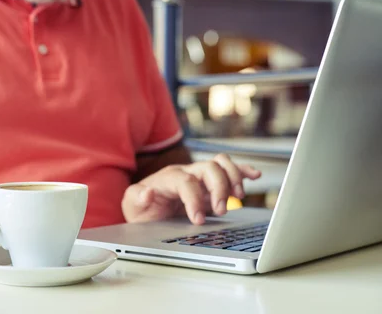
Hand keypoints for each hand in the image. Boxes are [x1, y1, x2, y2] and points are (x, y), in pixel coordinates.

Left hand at [122, 154, 260, 224]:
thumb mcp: (131, 205)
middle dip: (219, 188)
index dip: (195, 199)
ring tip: (237, 198)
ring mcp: (200, 176)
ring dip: (233, 179)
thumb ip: (137, 197)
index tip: (197, 219)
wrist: (146, 209)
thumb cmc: (141, 207)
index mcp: (168, 177)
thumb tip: (148, 192)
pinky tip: (254, 175)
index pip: (186, 182)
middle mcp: (186, 172)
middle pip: (209, 168)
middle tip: (220, 210)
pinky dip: (243, 170)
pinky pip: (229, 170)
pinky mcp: (210, 184)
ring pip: (221, 164)